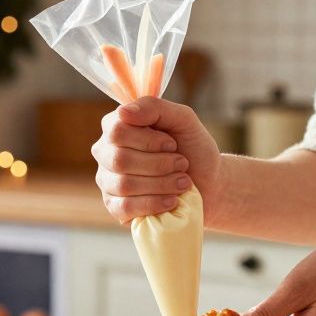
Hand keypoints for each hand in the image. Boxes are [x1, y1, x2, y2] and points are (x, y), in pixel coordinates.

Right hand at [92, 97, 221, 223]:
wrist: (209, 183)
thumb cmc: (193, 148)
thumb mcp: (182, 120)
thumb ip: (155, 107)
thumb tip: (123, 112)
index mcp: (117, 127)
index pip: (117, 131)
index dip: (148, 140)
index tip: (173, 144)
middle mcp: (106, 153)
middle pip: (120, 160)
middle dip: (159, 164)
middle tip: (182, 164)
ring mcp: (108, 181)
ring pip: (124, 185)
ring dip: (161, 184)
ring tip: (183, 182)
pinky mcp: (115, 207)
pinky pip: (125, 208)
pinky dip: (153, 204)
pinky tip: (171, 201)